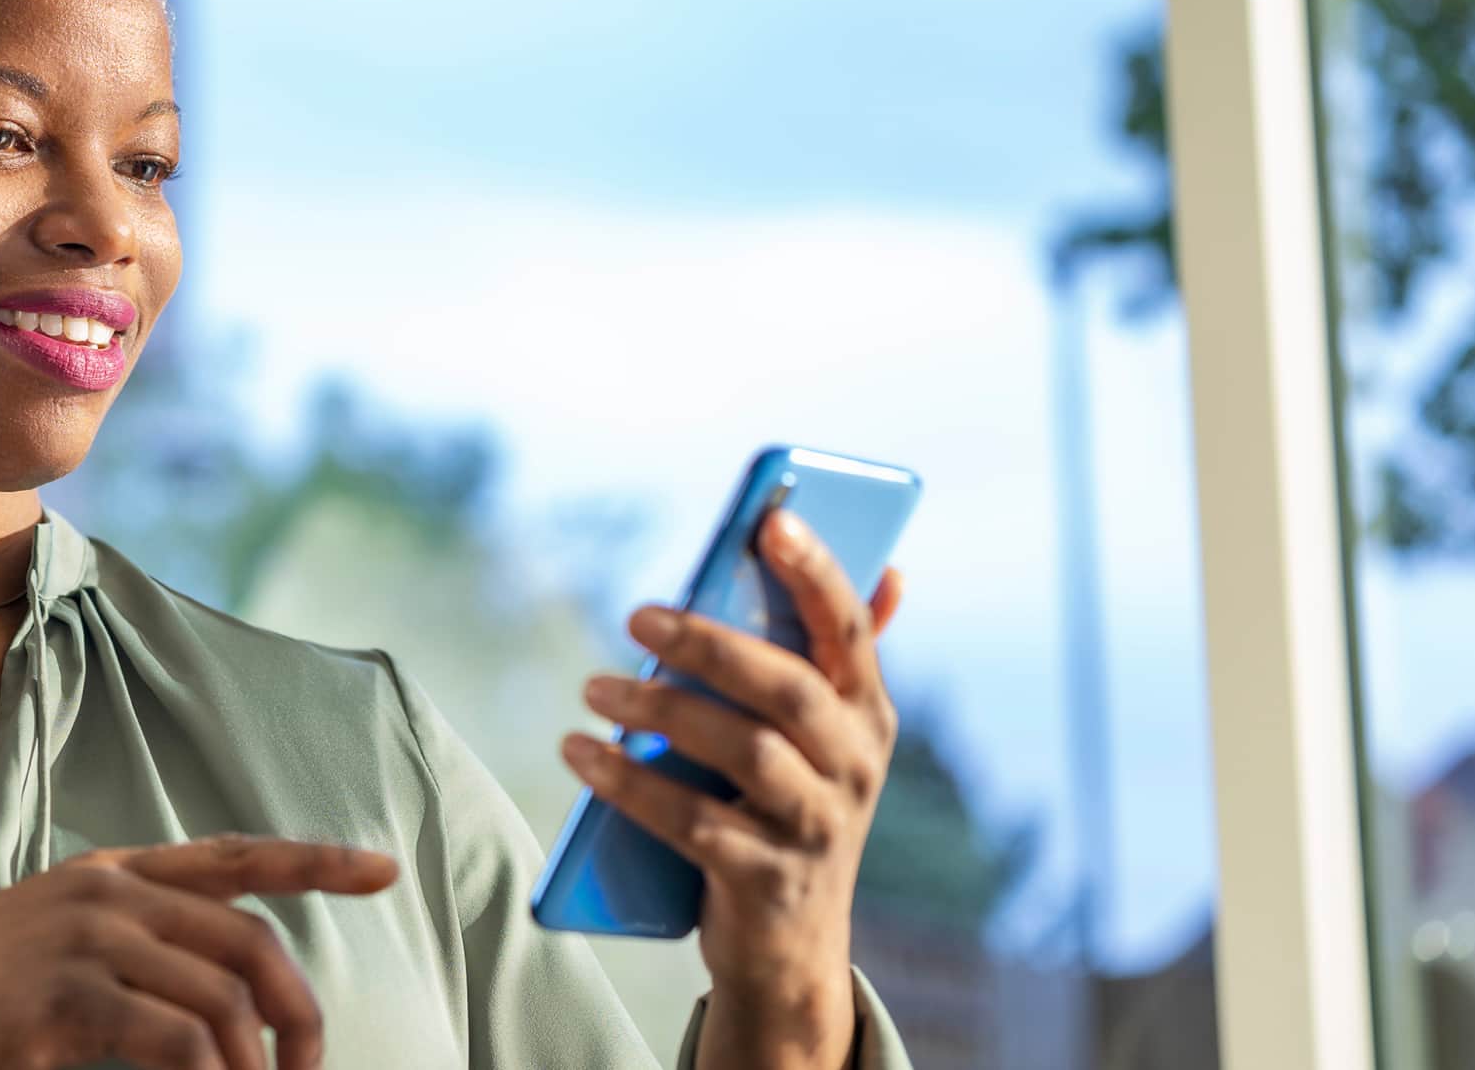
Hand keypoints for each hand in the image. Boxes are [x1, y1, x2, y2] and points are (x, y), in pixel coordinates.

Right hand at [0, 834, 399, 1069]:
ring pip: (225, 1001)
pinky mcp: (66, 1000)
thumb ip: (129, 953)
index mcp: (106, 874)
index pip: (232, 856)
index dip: (315, 860)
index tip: (382, 869)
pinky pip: (181, 1045)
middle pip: (250, 943)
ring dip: (254, 1067)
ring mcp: (86, 940)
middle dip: (299, 1014)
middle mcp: (105, 894)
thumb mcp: (47, 948)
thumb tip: (215, 1007)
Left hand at [558, 509, 907, 1069]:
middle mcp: (855, 767)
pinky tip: (581, 754)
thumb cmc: (791, 812)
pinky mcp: (765, 879)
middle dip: (710, 644)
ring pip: (743, 752)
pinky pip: (694, 822)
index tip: (769, 523)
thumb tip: (893, 568)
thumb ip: (835, 658)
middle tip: (638, 614)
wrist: (792, 951)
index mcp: (867, 714)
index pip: (850, 629)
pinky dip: (630, 783)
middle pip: (787, 689)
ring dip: (661, 710)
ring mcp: (815, 827)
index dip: (815, 572)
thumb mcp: (825, 740)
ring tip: (594, 687)